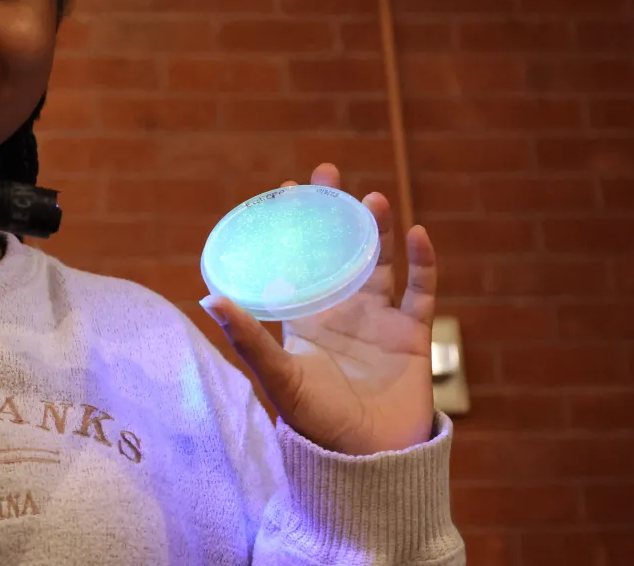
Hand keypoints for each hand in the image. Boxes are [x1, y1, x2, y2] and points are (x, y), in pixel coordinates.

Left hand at [201, 163, 436, 454]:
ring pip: (382, 262)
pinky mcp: (414, 334)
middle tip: (328, 173)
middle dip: (336, 212)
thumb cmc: (316, 423)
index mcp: (307, 317)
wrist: (369, 461)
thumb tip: (209, 297)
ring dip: (378, 229)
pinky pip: (423, 290)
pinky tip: (419, 233)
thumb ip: (248, 338)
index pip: (299, 261)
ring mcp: (381, 320)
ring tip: (371, 199)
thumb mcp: (278, 377)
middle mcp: (344, 311)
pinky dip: (424, 261)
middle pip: (341, 249)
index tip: (287, 188)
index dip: (295, 226)